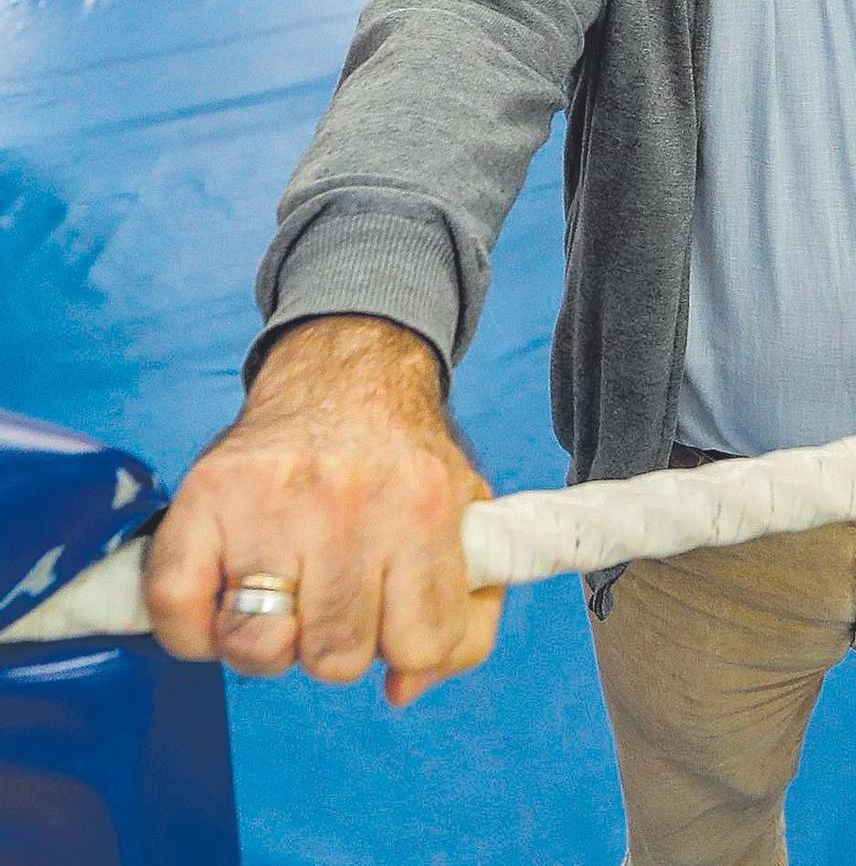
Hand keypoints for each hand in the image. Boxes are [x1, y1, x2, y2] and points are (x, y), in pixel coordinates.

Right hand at [144, 318, 499, 706]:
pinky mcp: (205, 496)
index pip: (422, 643)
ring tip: (280, 600)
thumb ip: (466, 618)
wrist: (345, 377)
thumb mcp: (465, 522)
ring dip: (266, 644)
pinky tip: (226, 597)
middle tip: (332, 599)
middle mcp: (350, 503)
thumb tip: (402, 689)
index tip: (391, 614)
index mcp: (425, 511)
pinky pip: (178, 613)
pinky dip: (193, 630)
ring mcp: (273, 500)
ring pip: (257, 646)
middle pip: (335, 657)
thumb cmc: (404, 467)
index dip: (403, 646)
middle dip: (334, 645)